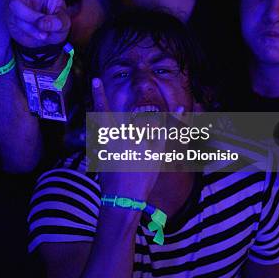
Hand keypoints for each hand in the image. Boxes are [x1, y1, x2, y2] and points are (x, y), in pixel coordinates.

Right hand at [91, 79, 186, 199]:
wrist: (122, 198)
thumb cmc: (109, 180)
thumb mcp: (101, 157)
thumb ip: (105, 140)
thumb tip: (105, 130)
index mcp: (109, 138)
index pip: (101, 111)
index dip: (98, 94)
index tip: (96, 79)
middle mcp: (126, 136)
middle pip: (133, 118)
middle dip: (137, 123)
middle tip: (136, 142)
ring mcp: (142, 142)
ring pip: (150, 123)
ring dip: (152, 124)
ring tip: (152, 135)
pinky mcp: (155, 151)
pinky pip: (167, 132)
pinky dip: (176, 121)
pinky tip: (182, 110)